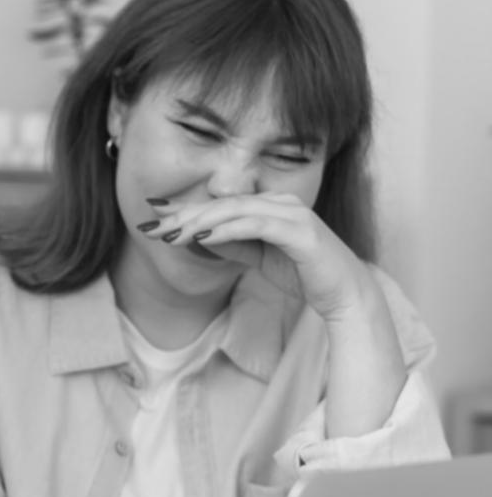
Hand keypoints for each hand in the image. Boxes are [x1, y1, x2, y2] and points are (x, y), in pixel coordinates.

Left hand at [144, 193, 375, 322]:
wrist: (345, 294)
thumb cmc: (303, 273)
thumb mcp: (258, 257)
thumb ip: (232, 244)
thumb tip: (198, 238)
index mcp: (270, 206)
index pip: (220, 203)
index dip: (184, 207)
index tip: (151, 212)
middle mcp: (281, 202)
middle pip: (222, 204)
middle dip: (183, 214)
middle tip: (151, 224)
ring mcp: (292, 213)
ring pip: (235, 211)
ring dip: (199, 222)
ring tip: (170, 234)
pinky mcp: (301, 231)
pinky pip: (256, 225)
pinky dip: (227, 230)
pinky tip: (202, 239)